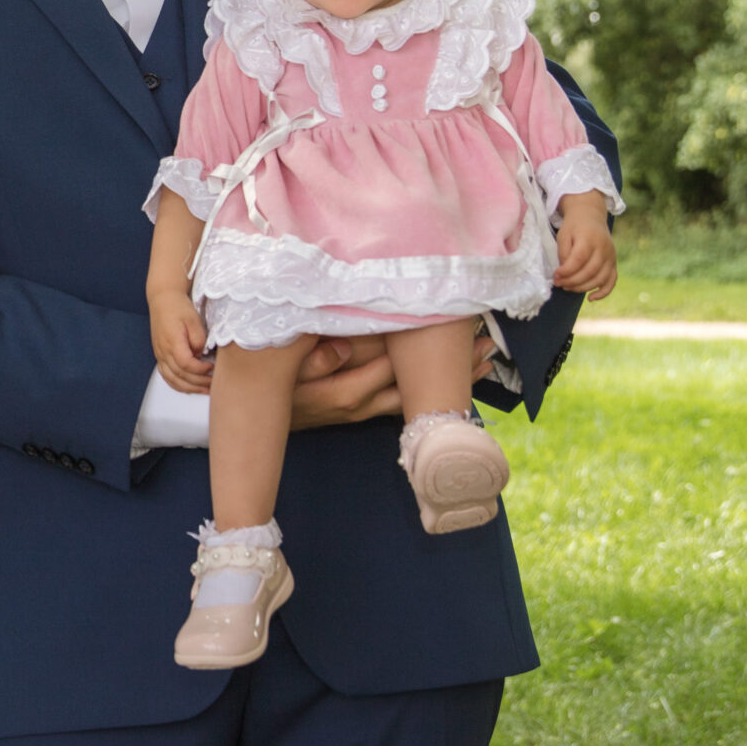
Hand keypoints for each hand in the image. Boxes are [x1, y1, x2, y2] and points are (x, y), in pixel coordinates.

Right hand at [148, 289, 213, 394]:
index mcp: (172, 342)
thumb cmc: (178, 307)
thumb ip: (199, 339)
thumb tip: (201, 355)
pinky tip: (189, 387)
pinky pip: (167, 376)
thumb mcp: (194, 320)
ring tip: (204, 390)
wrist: (163, 300)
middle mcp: (163, 351)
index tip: (212, 367)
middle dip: (198, 383)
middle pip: (180, 376)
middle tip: (213, 383)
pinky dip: (178, 385)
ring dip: (189, 388)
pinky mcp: (160, 356)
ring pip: (172, 379)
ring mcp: (160, 355)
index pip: (186, 365)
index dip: (200, 370)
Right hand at [287, 329, 497, 430]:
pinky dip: (433, 392)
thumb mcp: (281, 371)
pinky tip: (452, 382)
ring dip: (451, 382)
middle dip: (453, 369)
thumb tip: (341, 348)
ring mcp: (364, 412)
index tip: (453, 327)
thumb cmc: (268, 385)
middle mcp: (362, 406)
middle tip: (489, 346)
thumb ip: (311, 360)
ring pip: (417, 397)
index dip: (426, 349)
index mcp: (346, 392)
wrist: (257, 418)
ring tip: (486, 363)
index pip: (396, 367)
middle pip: (418, 386)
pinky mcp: (362, 412)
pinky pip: (406, 403)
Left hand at [553, 199, 616, 300]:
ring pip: (600, 278)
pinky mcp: (614, 263)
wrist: (591, 216)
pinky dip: (603, 292)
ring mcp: (611, 256)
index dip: (566, 271)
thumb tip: (564, 273)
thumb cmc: (574, 227)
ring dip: (583, 288)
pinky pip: (612, 281)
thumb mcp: (564, 234)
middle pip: (590, 271)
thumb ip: (564, 253)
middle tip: (559, 283)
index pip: (579, 260)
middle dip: (572, 281)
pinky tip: (591, 298)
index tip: (555, 276)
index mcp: (589, 238)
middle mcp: (603, 248)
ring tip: (568, 288)